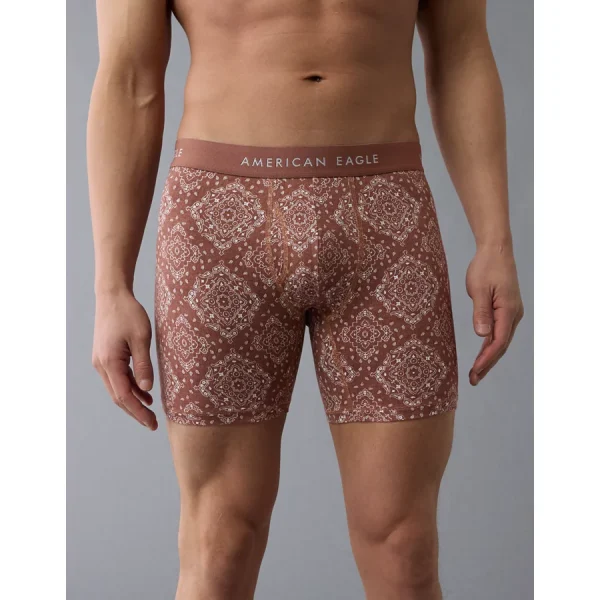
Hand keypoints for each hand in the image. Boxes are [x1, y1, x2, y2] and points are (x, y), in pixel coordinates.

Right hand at [92, 290, 157, 429]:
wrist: (112, 296)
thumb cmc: (128, 313)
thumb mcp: (141, 338)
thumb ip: (143, 365)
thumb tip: (147, 389)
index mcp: (109, 362)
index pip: (124, 396)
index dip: (138, 412)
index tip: (152, 423)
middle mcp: (101, 365)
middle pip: (119, 397)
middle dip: (136, 412)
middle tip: (153, 424)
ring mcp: (102, 362)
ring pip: (118, 389)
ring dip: (133, 401)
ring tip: (151, 412)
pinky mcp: (106, 357)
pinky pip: (118, 378)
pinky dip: (131, 387)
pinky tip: (144, 392)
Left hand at [466, 245, 523, 385]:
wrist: (496, 250)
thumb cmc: (486, 267)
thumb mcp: (478, 289)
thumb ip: (481, 312)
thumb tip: (482, 335)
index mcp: (508, 310)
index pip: (498, 341)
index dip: (487, 358)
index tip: (475, 371)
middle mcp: (514, 314)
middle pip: (501, 345)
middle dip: (487, 364)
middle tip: (473, 380)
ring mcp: (511, 312)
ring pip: (501, 340)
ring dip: (489, 357)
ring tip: (476, 373)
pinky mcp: (506, 310)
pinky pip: (500, 332)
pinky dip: (491, 345)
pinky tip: (482, 354)